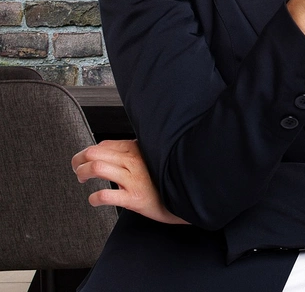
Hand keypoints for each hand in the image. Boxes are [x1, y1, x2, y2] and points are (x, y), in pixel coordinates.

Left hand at [71, 139, 188, 224]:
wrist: (186, 197)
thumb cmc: (164, 179)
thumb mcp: (150, 158)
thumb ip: (131, 152)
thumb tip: (106, 150)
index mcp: (137, 148)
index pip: (103, 145)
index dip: (87, 153)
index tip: (84, 162)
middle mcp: (134, 161)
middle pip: (94, 153)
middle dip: (78, 161)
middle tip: (78, 171)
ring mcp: (134, 179)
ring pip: (97, 168)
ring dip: (82, 173)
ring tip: (82, 180)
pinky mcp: (135, 198)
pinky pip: (106, 195)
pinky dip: (94, 198)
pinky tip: (95, 199)